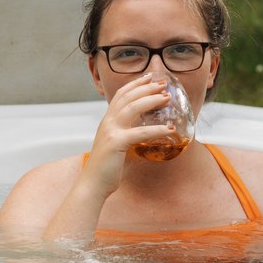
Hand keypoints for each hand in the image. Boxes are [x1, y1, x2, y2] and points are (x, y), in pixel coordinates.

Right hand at [81, 74, 177, 195]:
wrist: (92, 184)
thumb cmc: (106, 168)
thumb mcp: (116, 145)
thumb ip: (127, 135)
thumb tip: (145, 134)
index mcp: (107, 121)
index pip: (120, 95)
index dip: (135, 84)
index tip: (148, 77)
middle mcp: (107, 122)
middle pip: (128, 96)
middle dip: (147, 87)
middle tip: (163, 83)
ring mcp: (111, 131)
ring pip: (133, 107)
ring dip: (152, 100)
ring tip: (167, 98)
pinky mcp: (116, 143)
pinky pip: (140, 132)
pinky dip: (157, 129)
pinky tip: (170, 129)